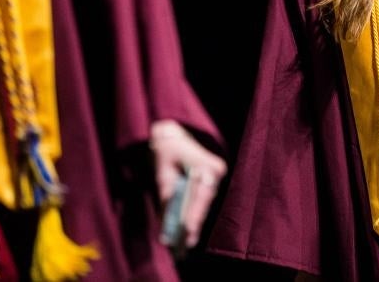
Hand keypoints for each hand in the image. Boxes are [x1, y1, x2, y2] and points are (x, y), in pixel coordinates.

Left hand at [150, 119, 226, 248]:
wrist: (174, 133)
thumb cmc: (166, 150)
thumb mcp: (162, 171)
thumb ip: (167, 194)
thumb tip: (167, 221)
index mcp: (206, 164)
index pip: (201, 195)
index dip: (194, 215)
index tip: (188, 232)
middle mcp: (215, 170)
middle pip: (204, 202)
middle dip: (193, 223)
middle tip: (185, 245)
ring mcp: (216, 174)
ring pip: (205, 203)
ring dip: (195, 221)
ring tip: (186, 242)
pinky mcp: (212, 179)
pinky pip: (203, 199)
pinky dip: (195, 213)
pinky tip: (188, 229)